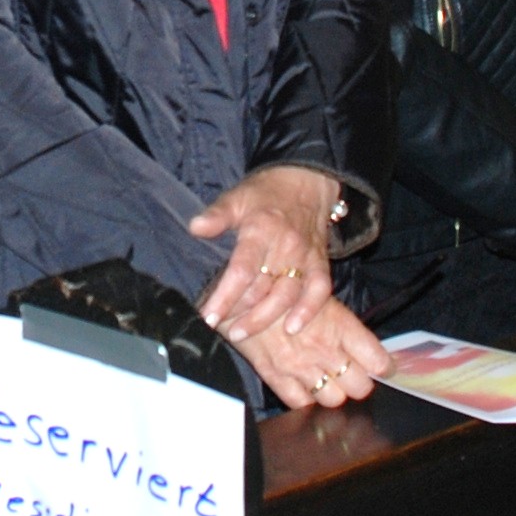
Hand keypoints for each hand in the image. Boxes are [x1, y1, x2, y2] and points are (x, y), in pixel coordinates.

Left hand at [190, 163, 344, 346]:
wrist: (306, 181)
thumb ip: (217, 215)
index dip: (224, 297)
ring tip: (243, 335)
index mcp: (261, 230)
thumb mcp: (236, 197)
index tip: (208, 317)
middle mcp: (285, 246)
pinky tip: (292, 328)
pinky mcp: (320, 263)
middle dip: (241, 314)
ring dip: (266, 318)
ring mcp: (305, 256)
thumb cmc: (265, 194)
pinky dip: (308, 311)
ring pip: (287, 295)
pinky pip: (319, 291)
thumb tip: (195, 227)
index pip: (241, 271)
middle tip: (222, 332)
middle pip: (263, 289)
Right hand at [235, 291, 386, 411]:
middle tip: (352, 375)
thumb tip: (368, 352)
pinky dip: (306, 400)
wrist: (240, 288)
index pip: (378, 361)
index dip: (383, 367)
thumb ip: (345, 328)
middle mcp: (325, 349)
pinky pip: (301, 403)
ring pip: (334, 400)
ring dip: (334, 393)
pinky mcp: (276, 375)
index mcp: (341, 325)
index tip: (382, 367)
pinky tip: (305, 388)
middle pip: (360, 387)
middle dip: (359, 383)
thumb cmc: (280, 287)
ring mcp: (301, 365)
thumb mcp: (321, 299)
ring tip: (327, 381)